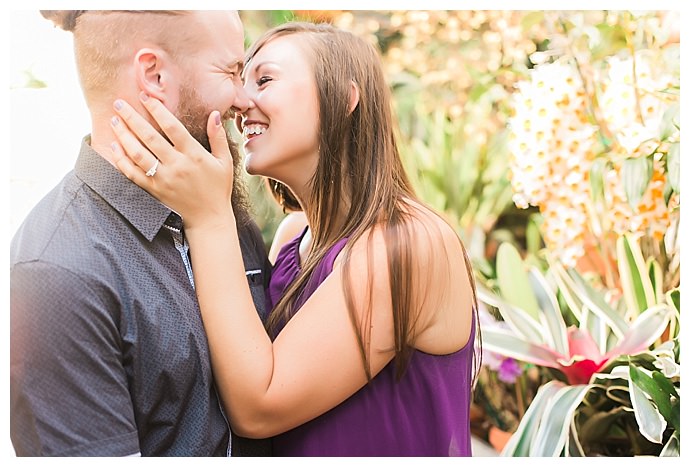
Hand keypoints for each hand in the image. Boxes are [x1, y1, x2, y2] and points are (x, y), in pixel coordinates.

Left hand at [110, 93, 234, 228]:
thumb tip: (214, 114)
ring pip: (137, 154)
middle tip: (119, 103)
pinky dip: (121, 160)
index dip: (158, 110)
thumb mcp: (225, 162)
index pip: (172, 128)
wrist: (209, 218)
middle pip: (149, 137)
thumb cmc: (218, 188)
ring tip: (114, 121)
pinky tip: (115, 147)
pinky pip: (133, 174)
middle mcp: (177, 166)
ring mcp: (163, 179)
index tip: (145, 97)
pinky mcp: (154, 190)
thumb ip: (218, 137)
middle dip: (132, 117)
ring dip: (123, 135)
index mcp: (194, 155)